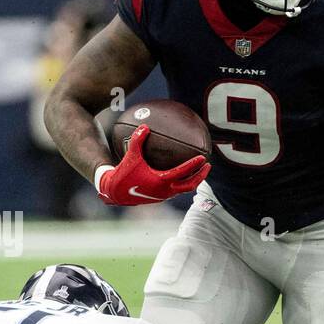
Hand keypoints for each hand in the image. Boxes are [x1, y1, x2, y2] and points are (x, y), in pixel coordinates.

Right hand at [96, 124, 210, 205]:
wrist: (114, 192)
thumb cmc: (123, 174)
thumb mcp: (130, 156)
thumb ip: (137, 140)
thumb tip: (145, 126)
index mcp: (160, 181)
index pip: (182, 173)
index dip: (194, 165)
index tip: (203, 158)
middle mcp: (164, 191)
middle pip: (189, 185)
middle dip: (201, 176)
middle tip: (208, 165)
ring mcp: (163, 196)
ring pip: (184, 190)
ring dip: (194, 181)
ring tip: (200, 171)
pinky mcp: (159, 197)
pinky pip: (176, 190)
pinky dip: (183, 183)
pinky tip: (182, 175)